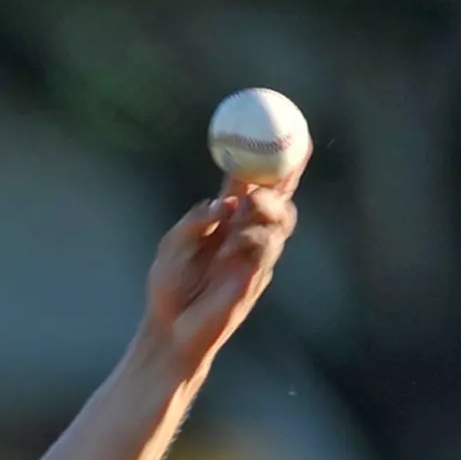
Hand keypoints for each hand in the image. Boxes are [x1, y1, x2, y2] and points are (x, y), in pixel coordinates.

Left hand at [139, 169, 300, 380]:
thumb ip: (195, 221)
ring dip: (270, 204)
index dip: (266, 157)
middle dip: (291, 170)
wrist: (170, 331)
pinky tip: (233, 244)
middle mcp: (246, 233)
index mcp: (226, 219)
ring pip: (283, 217)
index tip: (277, 128)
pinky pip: (269, 247)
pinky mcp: (257, 277)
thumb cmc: (168, 289)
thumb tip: (225, 204)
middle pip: (280, 194)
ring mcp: (255, 255)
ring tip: (252, 203)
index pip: (253, 180)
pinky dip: (254, 236)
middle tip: (291, 150)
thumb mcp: (172, 244)